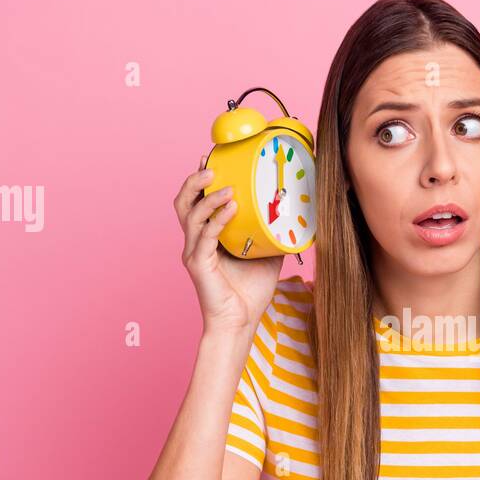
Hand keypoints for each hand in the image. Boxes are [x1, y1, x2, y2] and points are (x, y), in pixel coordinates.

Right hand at [174, 156, 283, 333]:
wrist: (241, 322)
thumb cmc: (251, 290)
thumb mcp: (267, 252)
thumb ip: (273, 231)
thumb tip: (296, 211)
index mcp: (207, 235)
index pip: (197, 200)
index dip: (201, 179)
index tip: (212, 157)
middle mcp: (195, 241)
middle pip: (183, 202)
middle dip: (194, 181)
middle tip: (211, 165)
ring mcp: (194, 252)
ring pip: (191, 215)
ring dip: (208, 197)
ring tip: (227, 185)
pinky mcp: (198, 265)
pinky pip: (205, 237)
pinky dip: (217, 219)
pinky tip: (231, 208)